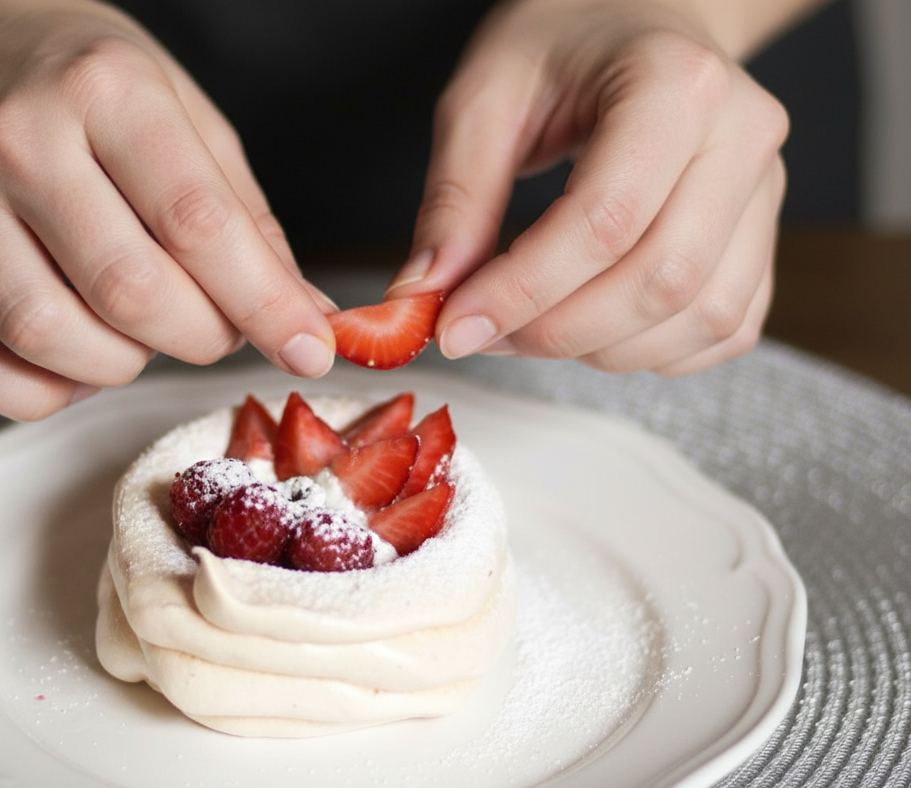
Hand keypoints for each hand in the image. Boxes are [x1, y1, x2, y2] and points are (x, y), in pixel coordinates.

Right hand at [0, 0, 334, 418]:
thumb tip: (305, 314)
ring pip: (43, 336)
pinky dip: (36, 391)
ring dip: (117, 366)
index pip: (197, 224)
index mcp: (105, 92)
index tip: (309, 349)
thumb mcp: (185, 114)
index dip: (264, 305)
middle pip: (125, 291)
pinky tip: (72, 357)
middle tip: (217, 328)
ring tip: (138, 333)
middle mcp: (17, 143)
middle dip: (198, 337)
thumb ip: (245, 218)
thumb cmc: (82, 82)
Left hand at [389, 0, 789, 374]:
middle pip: (661, 279)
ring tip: (530, 329)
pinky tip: (593, 331)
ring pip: (701, 316)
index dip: (522, 291)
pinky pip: (727, 327)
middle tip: (484, 332)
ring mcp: (765, 190)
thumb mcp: (484, 99)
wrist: (638, 16)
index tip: (454, 325)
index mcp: (675, 83)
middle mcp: (741, 136)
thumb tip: (422, 299)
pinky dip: (654, 353)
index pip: (604, 220)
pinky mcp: (764, 235)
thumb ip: (454, 201)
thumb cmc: (563, 45)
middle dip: (558, 330)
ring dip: (602, 350)